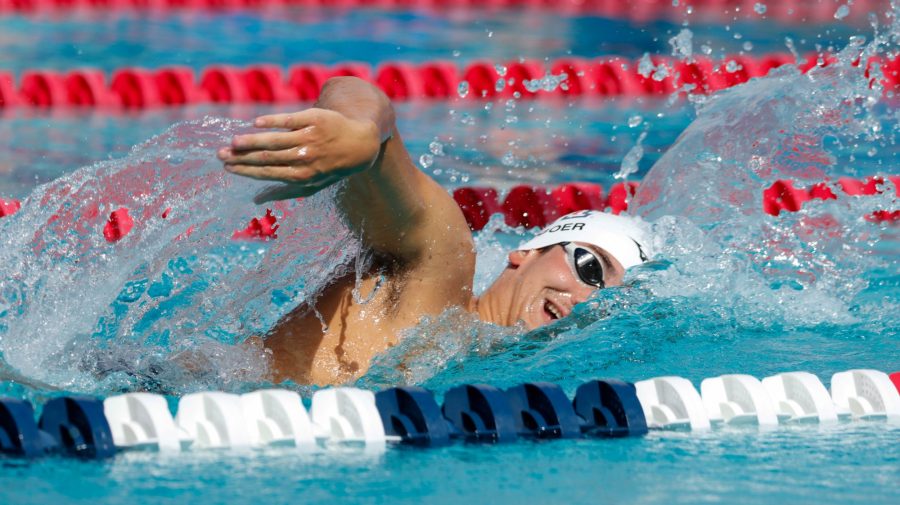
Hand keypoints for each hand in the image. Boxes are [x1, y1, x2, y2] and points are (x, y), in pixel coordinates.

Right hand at [218, 108, 380, 202]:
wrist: (360, 144)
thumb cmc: (330, 167)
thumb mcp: (312, 185)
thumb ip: (284, 191)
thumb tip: (255, 201)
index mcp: (303, 176)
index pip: (268, 173)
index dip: (246, 170)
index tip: (227, 166)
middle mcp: (305, 158)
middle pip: (268, 158)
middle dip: (242, 157)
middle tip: (220, 154)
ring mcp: (310, 138)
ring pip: (275, 140)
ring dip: (251, 141)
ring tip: (233, 141)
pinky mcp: (314, 119)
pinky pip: (289, 120)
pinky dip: (271, 122)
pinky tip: (255, 124)